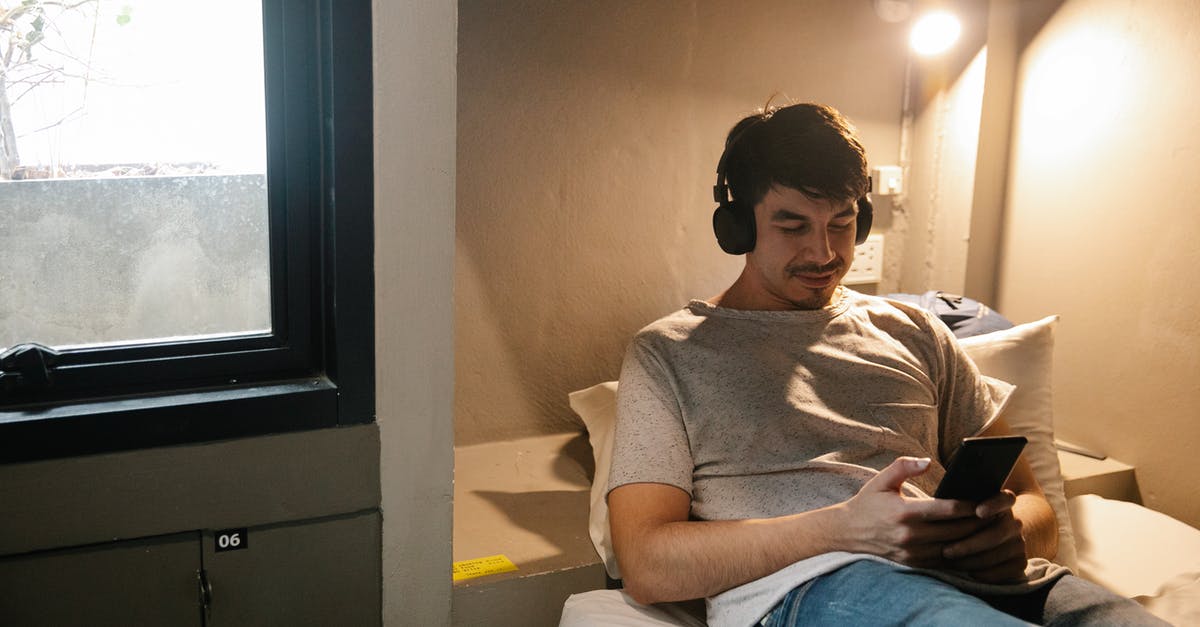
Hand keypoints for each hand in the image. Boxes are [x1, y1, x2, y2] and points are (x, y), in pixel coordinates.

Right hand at [840, 457, 982, 568]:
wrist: (847, 533)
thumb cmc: (868, 503)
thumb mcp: (881, 480)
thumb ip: (904, 466)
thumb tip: (927, 461)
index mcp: (904, 513)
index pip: (946, 510)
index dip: (970, 506)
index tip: (985, 501)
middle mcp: (910, 536)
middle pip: (956, 531)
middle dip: (979, 524)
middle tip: (997, 515)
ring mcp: (913, 553)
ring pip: (954, 549)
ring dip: (974, 541)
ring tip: (991, 531)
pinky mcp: (914, 564)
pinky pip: (946, 563)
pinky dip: (962, 555)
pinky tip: (974, 546)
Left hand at [941, 490, 1028, 582]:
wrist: (988, 536)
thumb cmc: (961, 516)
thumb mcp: (957, 499)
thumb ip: (946, 489)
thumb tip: (926, 465)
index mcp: (1002, 502)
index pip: (1006, 499)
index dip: (994, 504)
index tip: (978, 511)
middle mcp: (1014, 521)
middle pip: (997, 532)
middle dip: (970, 543)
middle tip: (946, 550)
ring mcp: (1019, 541)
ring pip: (998, 552)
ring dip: (973, 559)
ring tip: (950, 562)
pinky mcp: (1019, 561)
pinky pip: (1007, 570)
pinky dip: (988, 573)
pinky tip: (969, 573)